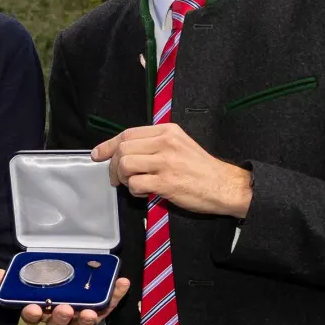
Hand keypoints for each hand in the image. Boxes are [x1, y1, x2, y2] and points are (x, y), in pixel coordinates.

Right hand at [0, 268, 130, 324]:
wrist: (72, 290)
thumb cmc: (47, 288)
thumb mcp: (27, 282)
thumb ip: (10, 280)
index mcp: (41, 311)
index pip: (32, 316)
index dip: (31, 314)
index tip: (31, 307)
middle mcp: (60, 318)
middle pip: (58, 324)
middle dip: (61, 317)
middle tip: (64, 309)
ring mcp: (80, 319)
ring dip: (86, 319)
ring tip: (89, 311)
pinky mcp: (100, 313)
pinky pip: (108, 307)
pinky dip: (116, 295)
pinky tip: (121, 283)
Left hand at [93, 123, 251, 217]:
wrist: (226, 186)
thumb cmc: (202, 169)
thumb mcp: (180, 145)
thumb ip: (155, 144)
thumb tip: (124, 152)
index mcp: (168, 131)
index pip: (128, 134)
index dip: (109, 145)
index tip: (98, 154)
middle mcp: (166, 143)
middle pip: (123, 149)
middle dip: (113, 165)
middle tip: (116, 177)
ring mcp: (166, 162)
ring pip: (126, 164)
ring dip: (122, 178)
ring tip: (132, 184)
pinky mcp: (166, 182)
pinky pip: (135, 183)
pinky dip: (134, 190)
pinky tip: (144, 192)